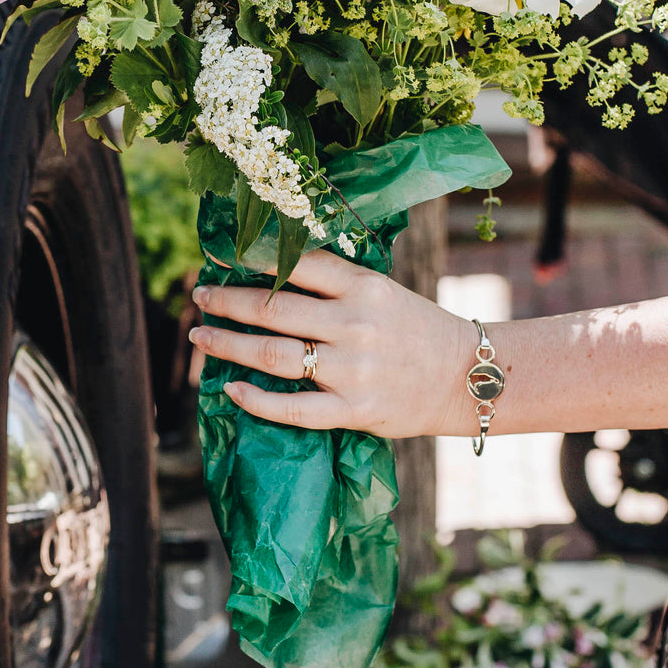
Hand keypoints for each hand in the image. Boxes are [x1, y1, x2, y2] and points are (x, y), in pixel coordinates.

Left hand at [189, 249, 479, 438]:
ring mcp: (352, 370)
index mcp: (363, 287)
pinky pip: (293, 408)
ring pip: (272, 355)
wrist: (468, 378)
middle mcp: (354, 324)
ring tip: (201, 337)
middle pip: (272, 310)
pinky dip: (256, 400)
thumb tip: (272, 270)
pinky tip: (230, 389)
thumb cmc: (416, 329)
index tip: (219, 258)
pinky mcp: (354, 409)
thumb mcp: (382, 291)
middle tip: (199, 297)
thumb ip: (334, 283)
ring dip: (228, 345)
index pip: (297, 264)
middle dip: (226, 302)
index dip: (252, 259)